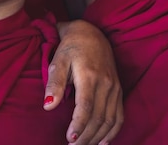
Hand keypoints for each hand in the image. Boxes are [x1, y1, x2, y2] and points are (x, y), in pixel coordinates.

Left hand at [44, 20, 122, 144]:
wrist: (90, 33)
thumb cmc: (70, 47)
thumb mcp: (58, 60)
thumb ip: (54, 83)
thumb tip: (48, 105)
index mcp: (89, 76)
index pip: (86, 108)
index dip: (78, 126)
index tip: (69, 139)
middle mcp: (106, 83)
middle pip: (98, 118)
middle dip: (86, 137)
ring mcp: (114, 87)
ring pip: (110, 120)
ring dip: (97, 137)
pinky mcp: (118, 90)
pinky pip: (119, 115)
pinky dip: (113, 131)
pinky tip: (103, 142)